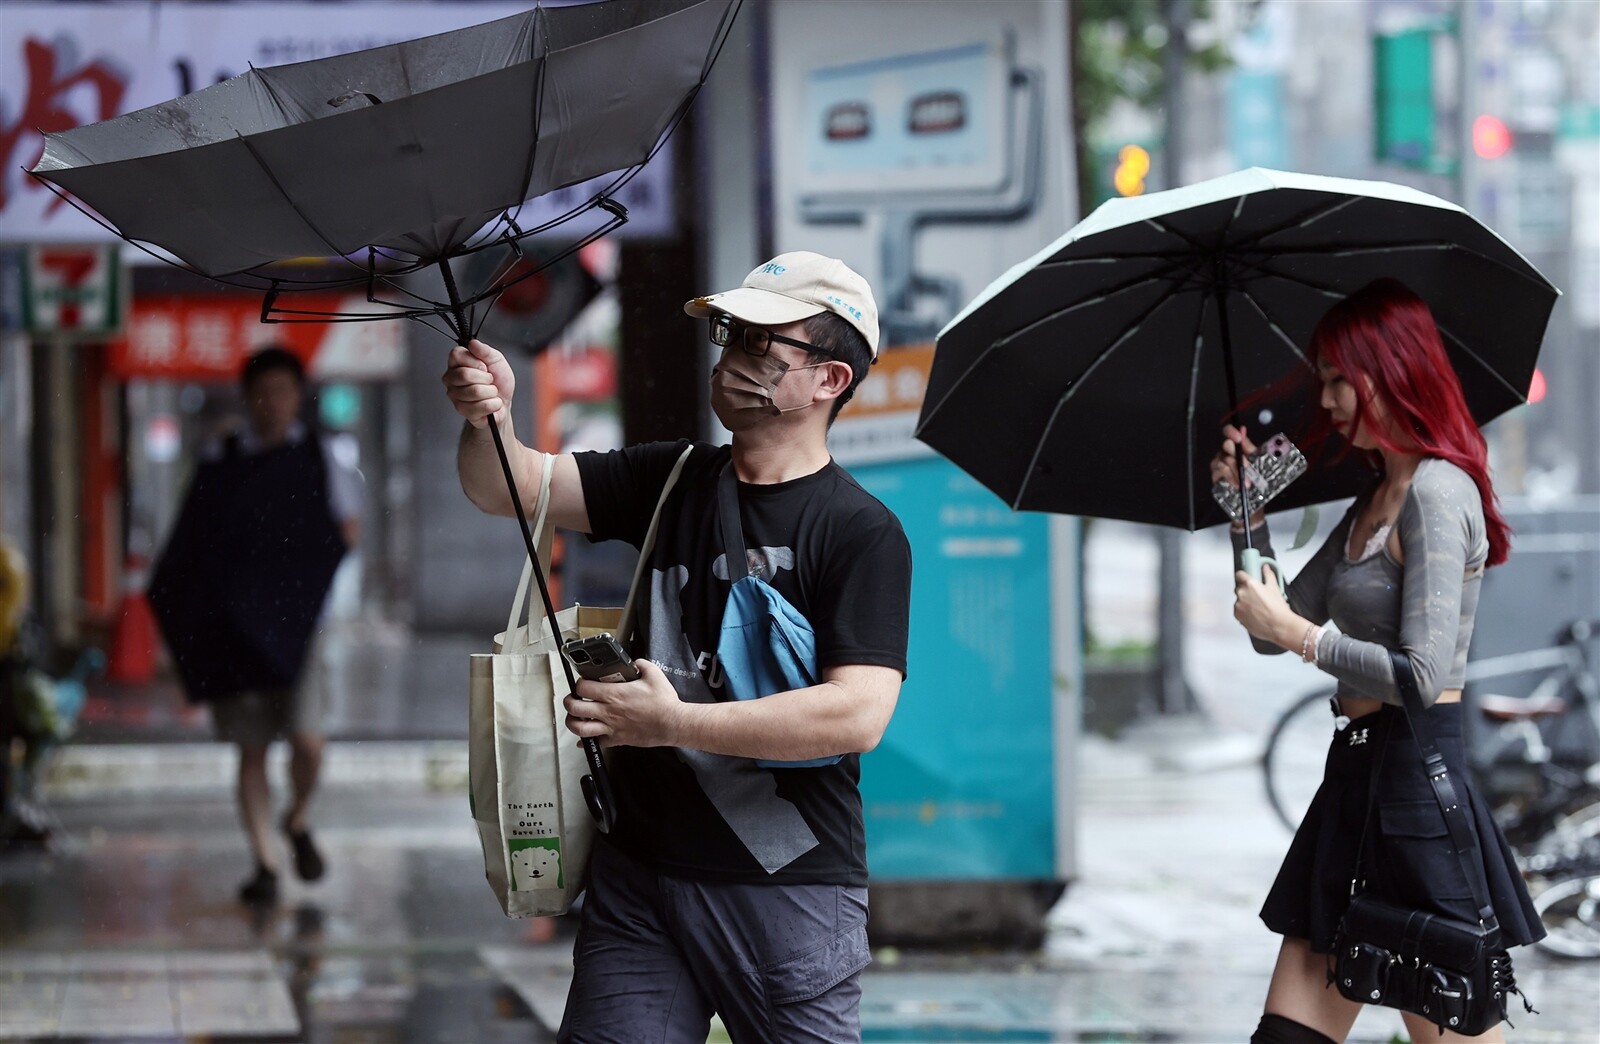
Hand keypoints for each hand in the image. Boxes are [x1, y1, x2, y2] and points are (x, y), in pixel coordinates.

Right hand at [441, 339, 514, 427]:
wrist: (504, 403)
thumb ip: (485, 351)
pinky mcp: (462, 410)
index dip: (475, 360)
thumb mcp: (497, 360)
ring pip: (474, 391)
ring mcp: (454, 395)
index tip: (484, 366)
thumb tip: (473, 343)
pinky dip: (493, 404)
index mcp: (457, 363)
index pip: (456, 354)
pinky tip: (490, 402)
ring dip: (491, 392)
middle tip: (489, 381)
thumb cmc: (499, 382)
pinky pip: (480, 405)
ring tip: (490, 392)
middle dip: (486, 378)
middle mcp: (451, 378)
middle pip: (465, 374)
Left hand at [564, 660, 686, 748]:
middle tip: (573, 699)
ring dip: (572, 722)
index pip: (583, 687)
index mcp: (614, 694)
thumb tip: (635, 663)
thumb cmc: (663, 702)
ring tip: (575, 717)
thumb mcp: (654, 674)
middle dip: (569, 702)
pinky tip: (585, 738)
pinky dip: (587, 741)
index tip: (583, 682)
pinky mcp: (617, 739)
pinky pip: (596, 742)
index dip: (579, 683)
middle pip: (575, 707)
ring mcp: (611, 727)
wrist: (672, 724)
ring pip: (580, 728)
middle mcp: (608, 711)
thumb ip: (641, 664)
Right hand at [1211, 424, 1264, 528]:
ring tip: (1247, 482)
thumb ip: (1250, 448)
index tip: (1238, 437)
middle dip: (1238, 455)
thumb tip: (1243, 430)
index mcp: (1237, 448)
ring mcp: (1219, 465)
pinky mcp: (1215, 477)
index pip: (1229, 433)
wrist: (1252, 505)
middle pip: (1226, 446)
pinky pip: (1220, 473)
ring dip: (1237, 471)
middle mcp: (1226, 454)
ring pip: (1224, 461)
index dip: (1231, 432)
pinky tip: (1238, 485)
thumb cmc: (1257, 483)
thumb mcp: (1258, 464)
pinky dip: (1230, 479)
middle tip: (1247, 466)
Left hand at [1233, 565, 1294, 644]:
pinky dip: (1244, 611)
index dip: (1243, 576)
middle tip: (1257, 595)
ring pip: (1239, 600)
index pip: (1239, 574)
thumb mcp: (1275, 588)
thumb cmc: (1277, 608)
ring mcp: (1238, 605)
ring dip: (1245, 601)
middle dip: (1246, 590)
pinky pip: (1238, 610)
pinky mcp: (1237, 615)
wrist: (1278, 626)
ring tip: (1258, 607)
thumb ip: (1268, 575)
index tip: (1246, 578)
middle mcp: (1241, 593)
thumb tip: (1265, 568)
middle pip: (1239, 588)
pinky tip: (1255, 613)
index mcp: (1250, 584)